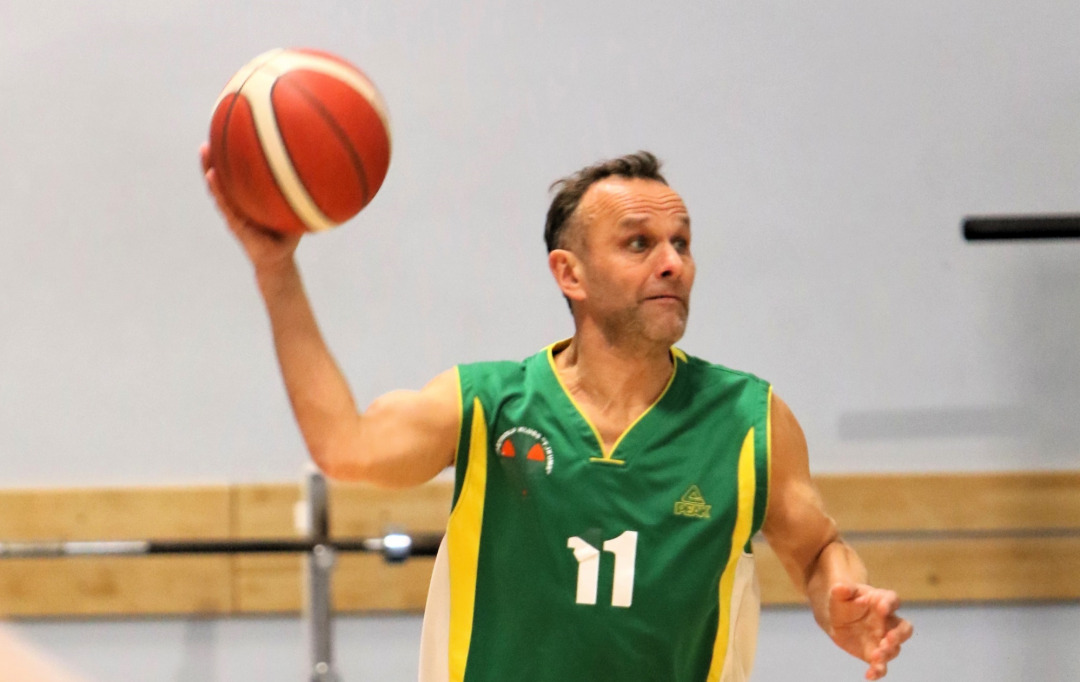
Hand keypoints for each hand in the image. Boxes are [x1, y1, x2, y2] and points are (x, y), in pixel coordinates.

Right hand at [199, 143, 300, 272]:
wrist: (280, 261)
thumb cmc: (288, 235)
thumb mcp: (297, 209)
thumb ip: (303, 191)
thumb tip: (322, 168)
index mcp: (249, 198)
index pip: (236, 173)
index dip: (231, 154)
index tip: (228, 131)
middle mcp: (238, 203)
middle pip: (222, 175)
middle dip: (215, 156)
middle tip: (211, 132)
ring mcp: (234, 213)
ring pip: (217, 187)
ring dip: (209, 168)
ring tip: (205, 149)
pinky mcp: (236, 225)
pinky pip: (225, 205)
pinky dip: (218, 190)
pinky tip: (213, 176)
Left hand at [827, 583, 912, 679]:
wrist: (837, 620)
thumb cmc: (844, 602)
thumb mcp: (839, 594)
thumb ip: (842, 591)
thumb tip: (841, 587)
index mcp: (882, 601)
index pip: (892, 600)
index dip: (890, 604)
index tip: (882, 608)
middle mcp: (888, 622)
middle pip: (904, 628)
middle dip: (899, 635)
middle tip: (888, 639)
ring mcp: (884, 640)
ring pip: (895, 649)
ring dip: (888, 653)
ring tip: (876, 656)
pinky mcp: (876, 654)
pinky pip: (882, 665)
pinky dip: (878, 671)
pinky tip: (869, 676)